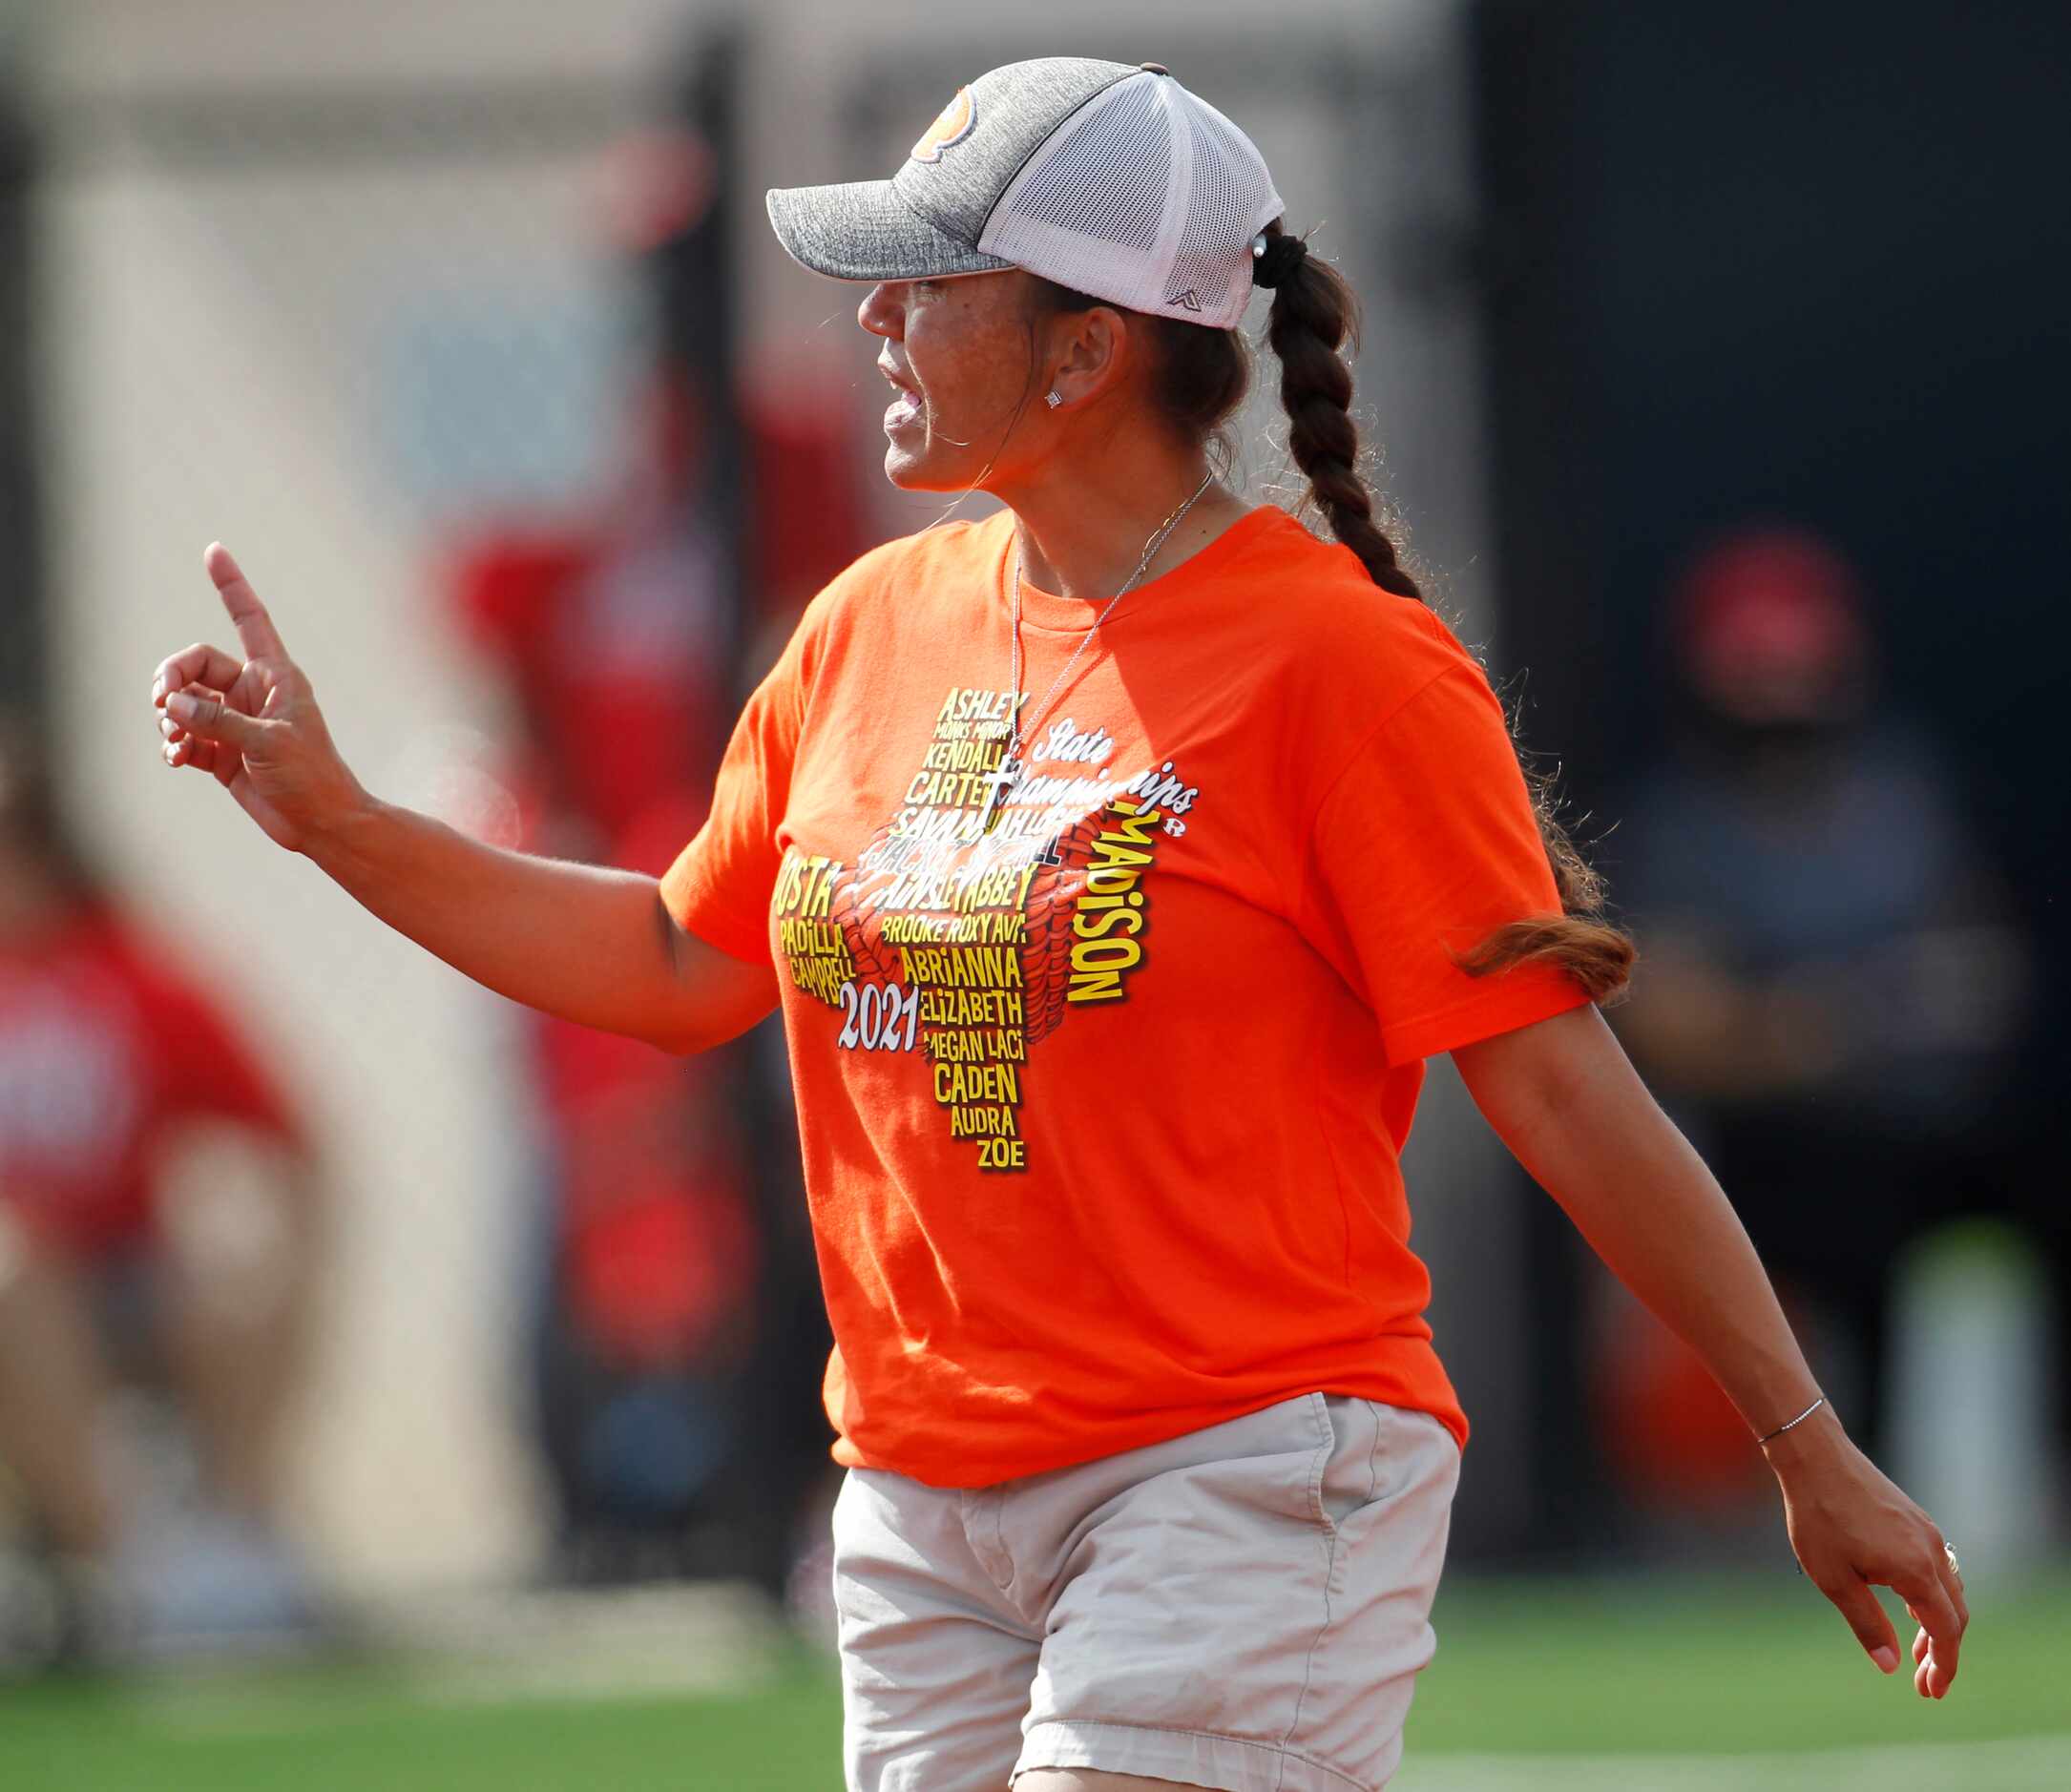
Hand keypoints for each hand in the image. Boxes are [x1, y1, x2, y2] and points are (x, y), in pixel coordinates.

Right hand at [151, 544, 363, 853]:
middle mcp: (252, 692)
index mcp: (275, 675)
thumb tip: (171, 704)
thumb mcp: (267, 743)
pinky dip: (172, 744)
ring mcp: (234, 722)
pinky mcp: (222, 753)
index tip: (214, 550)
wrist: (321, 824)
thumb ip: (217, 721)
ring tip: (174, 740)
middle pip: (194, 665)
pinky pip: (183, 736)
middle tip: (162, 700)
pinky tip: (175, 758)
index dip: (232, 585)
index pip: (249, 619)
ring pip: (183, 702)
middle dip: (171, 678)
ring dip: (169, 717)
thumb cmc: (311, 776)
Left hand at [1767, 1411, 1967, 1697]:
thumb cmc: (1818, 1516)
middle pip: (1955, 1613)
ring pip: (1949, 1589)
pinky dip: (1931, 1594)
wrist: (1815, 1457)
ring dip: (1938, 1623)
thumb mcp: (1834, 1579)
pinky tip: (1908, 1604)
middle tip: (1923, 1681)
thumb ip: (1867, 1624)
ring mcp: (1927, 1532)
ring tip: (1916, 1649)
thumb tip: (1891, 1664)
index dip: (1943, 1665)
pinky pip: (1938, 1567)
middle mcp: (1932, 1550)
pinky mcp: (1915, 1519)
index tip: (1931, 1691)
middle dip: (1942, 1651)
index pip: (1945, 1630)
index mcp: (1916, 1570)